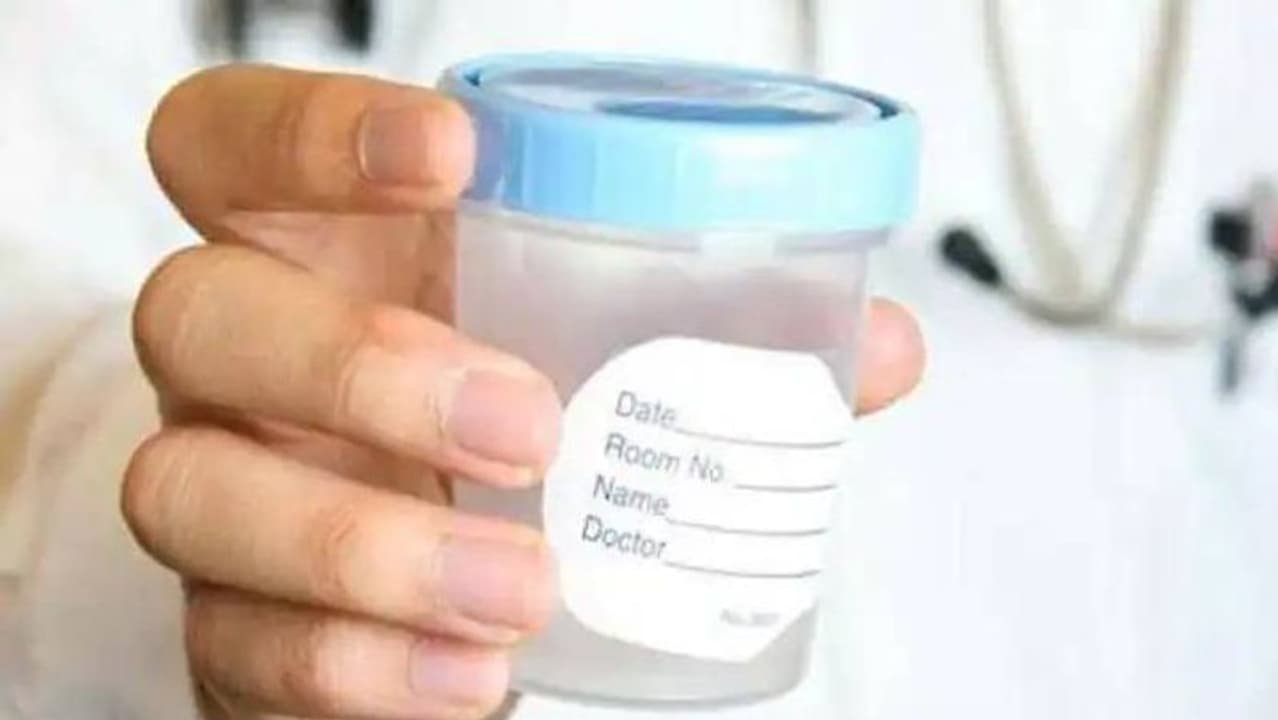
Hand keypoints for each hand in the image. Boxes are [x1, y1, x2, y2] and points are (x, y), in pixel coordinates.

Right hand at [121, 65, 924, 719]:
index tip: (456, 153)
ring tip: (521, 584)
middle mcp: (238, 356)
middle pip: (198, 310)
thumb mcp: (586, 347)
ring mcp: (219, 485)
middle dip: (360, 363)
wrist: (435, 571)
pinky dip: (362, 666)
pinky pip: (240, 642)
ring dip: (366, 542)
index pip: (235, 139)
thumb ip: (720, 334)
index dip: (318, 130)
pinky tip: (474, 678)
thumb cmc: (506, 417)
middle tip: (529, 425)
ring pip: (191, 489)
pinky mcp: (231, 621)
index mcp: (314, 246)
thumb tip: (877, 349)